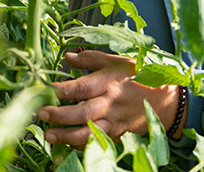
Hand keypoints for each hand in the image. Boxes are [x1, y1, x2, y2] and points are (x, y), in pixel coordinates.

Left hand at [36, 50, 182, 149]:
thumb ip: (90, 59)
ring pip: (89, 133)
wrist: (162, 100)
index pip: (83, 87)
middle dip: (61, 115)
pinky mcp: (115, 135)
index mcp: (108, 83)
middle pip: (83, 113)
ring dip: (67, 136)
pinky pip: (96, 143)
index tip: (46, 89)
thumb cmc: (136, 78)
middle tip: (42, 113)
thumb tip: (68, 57)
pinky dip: (80, 146)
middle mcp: (110, 104)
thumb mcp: (115, 62)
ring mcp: (113, 122)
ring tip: (49, 135)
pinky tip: (66, 144)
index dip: (64, 89)